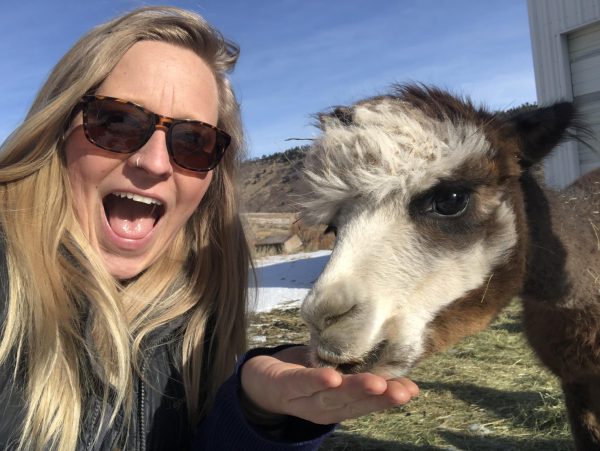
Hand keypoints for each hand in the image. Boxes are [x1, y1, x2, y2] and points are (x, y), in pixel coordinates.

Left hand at [240, 346, 418, 424]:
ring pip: (330, 396)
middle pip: (352, 403)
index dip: (389, 399)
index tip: (412, 390)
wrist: (260, 378)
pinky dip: (315, 380)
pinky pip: (300, 383)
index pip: (367, 403)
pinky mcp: (283, 385)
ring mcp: (303, 399)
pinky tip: (331, 377)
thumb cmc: (306, 372)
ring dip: (353, 390)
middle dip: (378, 397)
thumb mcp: (335, 370)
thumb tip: (394, 359)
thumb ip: (358, 369)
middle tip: (401, 391)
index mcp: (338, 405)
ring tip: (375, 383)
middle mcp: (324, 408)